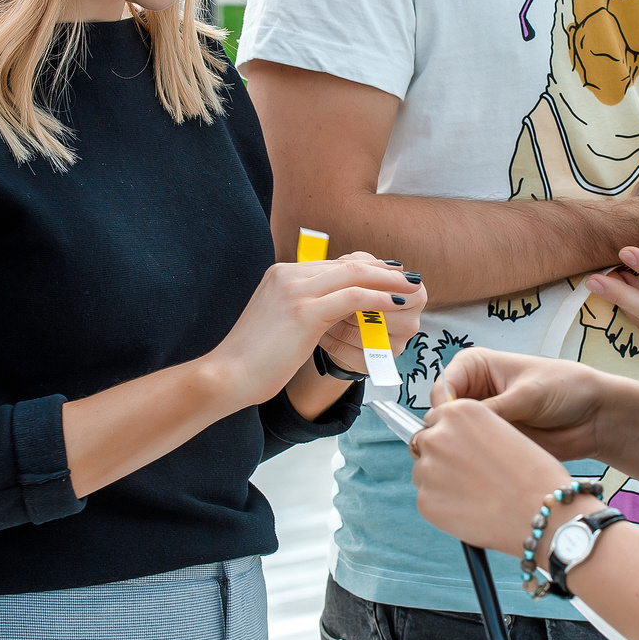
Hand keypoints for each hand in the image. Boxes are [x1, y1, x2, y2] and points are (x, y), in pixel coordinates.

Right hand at [209, 255, 425, 408]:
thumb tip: (328, 317)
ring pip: (354, 274)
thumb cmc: (251, 361)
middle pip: (347, 264)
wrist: (226, 375)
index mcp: (280, 275)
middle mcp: (288, 274)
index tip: (389, 275)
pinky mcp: (304, 310)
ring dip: (388, 280)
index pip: (332, 265)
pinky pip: (353, 297)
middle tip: (408, 276)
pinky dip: (380, 297)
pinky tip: (398, 303)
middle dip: (382, 269)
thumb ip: (300, 311)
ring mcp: (295, 289)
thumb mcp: (277, 325)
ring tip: (412, 287)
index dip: (365, 269)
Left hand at [314, 253, 426, 373]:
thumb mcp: (360, 271)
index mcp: (416, 295)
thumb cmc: (357, 291)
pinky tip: (319, 331)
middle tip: (322, 298)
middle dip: (343, 304)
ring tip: (316, 313)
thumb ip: (358, 262)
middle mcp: (412, 323)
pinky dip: (330, 341)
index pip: (388, 287)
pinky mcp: (378, 365)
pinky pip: (348, 353)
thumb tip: (352, 263)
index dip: (359, 285)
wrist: (350, 325)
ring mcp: (397, 347)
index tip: (337, 281)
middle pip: (373, 312)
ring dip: (331, 322)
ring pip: (357, 333)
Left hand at [410, 396, 583, 557]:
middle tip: (467, 475)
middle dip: (440, 457)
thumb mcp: (504, 431)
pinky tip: (472, 509)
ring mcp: (429, 469)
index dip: (448, 434)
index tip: (458, 448)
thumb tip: (448, 441)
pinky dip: (444, 506)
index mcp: (460, 411)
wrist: (543, 513)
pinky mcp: (426, 501)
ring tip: (475, 494)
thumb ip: (470, 431)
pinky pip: (427, 500)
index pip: (435, 418)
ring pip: (423, 473)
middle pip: (424, 443)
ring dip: (440, 481)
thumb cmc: (534, 474)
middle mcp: (439, 435)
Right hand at [432, 347, 608, 461]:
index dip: (443, 411)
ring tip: (476, 462)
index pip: (442, 388)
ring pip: (455, 437)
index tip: (451, 430)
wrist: (595, 416)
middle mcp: (473, 391)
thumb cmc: (565, 388)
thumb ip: (493, 409)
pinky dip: (475, 462)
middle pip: (443, 415)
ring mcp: (482, 419)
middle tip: (460, 452)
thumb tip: (458, 424)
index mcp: (474, 366)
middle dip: (448, 433)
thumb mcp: (527, 394)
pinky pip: (473, 454)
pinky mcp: (492, 442)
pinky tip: (484, 470)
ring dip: (462, 450)